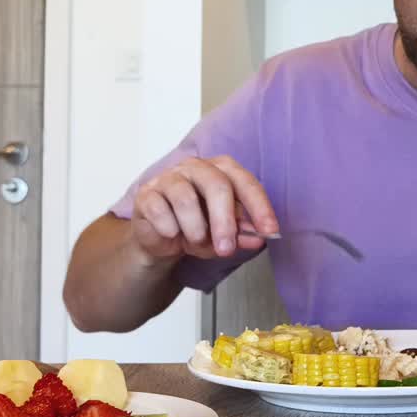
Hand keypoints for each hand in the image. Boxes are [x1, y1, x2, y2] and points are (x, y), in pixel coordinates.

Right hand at [129, 155, 277, 261]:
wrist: (161, 240)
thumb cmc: (197, 229)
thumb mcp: (224, 236)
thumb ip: (242, 235)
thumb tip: (259, 238)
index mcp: (221, 171)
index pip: (245, 182)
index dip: (259, 206)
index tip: (269, 231)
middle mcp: (196, 168)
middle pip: (216, 184)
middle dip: (224, 221)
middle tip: (226, 248)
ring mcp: (169, 177)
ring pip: (185, 197)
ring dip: (194, 228)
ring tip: (196, 241)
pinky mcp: (146, 193)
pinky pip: (159, 209)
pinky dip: (168, 228)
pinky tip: (171, 234)